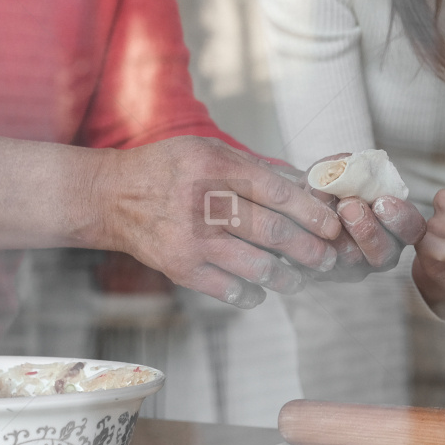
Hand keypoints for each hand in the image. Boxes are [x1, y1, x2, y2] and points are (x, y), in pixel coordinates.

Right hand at [91, 136, 342, 307]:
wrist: (112, 196)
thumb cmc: (167, 168)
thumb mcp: (208, 150)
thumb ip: (253, 167)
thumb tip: (302, 185)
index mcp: (214, 166)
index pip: (275, 191)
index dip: (310, 211)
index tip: (332, 224)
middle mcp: (204, 202)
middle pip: (272, 231)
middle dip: (309, 248)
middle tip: (328, 257)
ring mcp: (192, 238)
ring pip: (256, 265)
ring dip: (287, 277)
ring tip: (301, 279)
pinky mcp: (180, 268)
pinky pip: (228, 289)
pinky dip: (251, 294)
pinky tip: (261, 291)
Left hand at [303, 153, 426, 282]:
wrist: (303, 201)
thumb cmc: (332, 184)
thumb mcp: (341, 169)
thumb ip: (348, 166)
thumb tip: (345, 166)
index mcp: (396, 225)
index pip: (412, 229)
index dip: (401, 219)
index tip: (382, 202)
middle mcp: (382, 250)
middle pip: (384, 254)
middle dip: (367, 230)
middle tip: (348, 206)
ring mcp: (356, 265)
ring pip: (353, 261)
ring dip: (339, 236)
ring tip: (325, 213)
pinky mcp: (328, 272)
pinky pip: (323, 265)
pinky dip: (315, 243)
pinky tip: (308, 225)